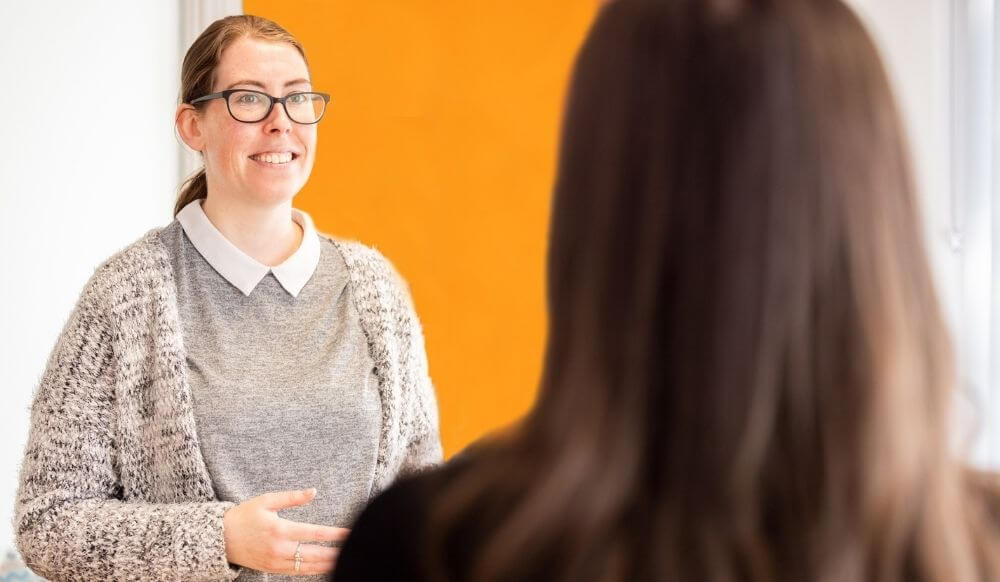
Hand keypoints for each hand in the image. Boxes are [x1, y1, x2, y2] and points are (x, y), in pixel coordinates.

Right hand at [223, 488, 349, 575]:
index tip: (350, 532)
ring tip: (345, 560)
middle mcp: (279, 548)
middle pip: (314, 554)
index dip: (335, 534)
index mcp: (280, 529)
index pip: (314, 533)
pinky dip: (312, 571)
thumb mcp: (266, 501)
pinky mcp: (272, 569)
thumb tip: (314, 491)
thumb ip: (292, 497)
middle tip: (354, 548)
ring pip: (307, 566)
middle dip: (335, 553)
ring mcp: (275, 561)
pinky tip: (325, 567)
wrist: (220, 538)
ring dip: (327, 565)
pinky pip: (297, 572)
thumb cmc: (245, 515)